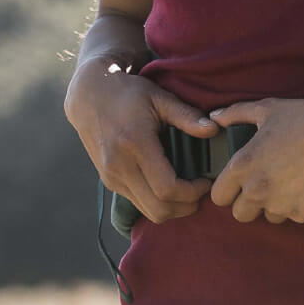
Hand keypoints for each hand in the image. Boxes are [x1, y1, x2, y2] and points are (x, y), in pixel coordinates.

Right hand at [65, 58, 219, 223]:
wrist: (89, 96)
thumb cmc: (128, 93)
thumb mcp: (159, 98)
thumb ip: (187, 116)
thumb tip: (214, 129)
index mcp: (135, 145)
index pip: (166, 188)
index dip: (192, 192)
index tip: (206, 182)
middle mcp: (120, 167)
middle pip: (158, 209)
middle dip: (185, 207)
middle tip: (202, 191)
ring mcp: (112, 177)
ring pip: (147, 211)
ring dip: (172, 208)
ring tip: (189, 190)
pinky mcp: (109, 181)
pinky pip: (137, 202)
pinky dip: (157, 201)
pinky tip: (170, 185)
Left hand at [208, 96, 303, 224]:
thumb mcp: (268, 108)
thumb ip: (236, 113)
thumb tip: (214, 116)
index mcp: (243, 166)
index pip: (218, 196)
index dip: (228, 189)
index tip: (240, 182)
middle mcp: (257, 189)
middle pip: (240, 214)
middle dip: (250, 202)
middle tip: (268, 182)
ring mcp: (280, 204)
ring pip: (269, 217)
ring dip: (276, 204)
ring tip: (293, 179)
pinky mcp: (303, 214)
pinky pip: (295, 216)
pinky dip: (301, 204)